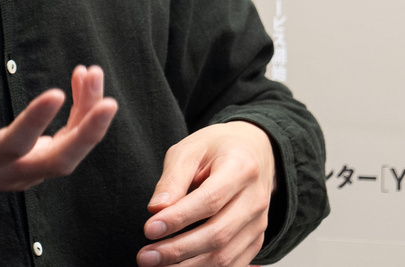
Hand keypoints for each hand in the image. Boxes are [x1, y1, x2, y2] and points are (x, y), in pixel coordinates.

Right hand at [0, 2, 118, 230]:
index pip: (14, 144)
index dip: (36, 121)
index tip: (59, 92)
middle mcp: (3, 174)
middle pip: (57, 163)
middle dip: (86, 133)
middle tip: (108, 100)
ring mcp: (18, 175)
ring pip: (64, 156)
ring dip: (85, 120)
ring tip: (92, 75)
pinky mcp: (26, 168)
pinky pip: (61, 150)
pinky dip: (78, 124)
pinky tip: (82, 91)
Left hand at [136, 120, 275, 266]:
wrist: (254, 151)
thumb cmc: (217, 148)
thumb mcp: (190, 149)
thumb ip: (173, 179)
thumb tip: (155, 210)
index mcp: (241, 168)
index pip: (210, 200)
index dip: (178, 219)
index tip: (149, 229)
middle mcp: (256, 199)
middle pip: (218, 234)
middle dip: (178, 250)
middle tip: (145, 256)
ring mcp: (259, 223)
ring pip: (226, 257)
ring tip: (156, 265)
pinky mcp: (256, 240)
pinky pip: (233, 265)